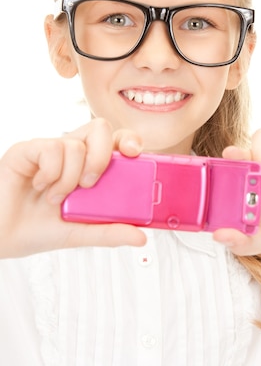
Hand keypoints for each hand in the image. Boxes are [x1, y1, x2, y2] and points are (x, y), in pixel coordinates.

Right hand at [0, 118, 146, 258]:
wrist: (1, 237)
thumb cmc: (37, 229)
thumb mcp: (80, 233)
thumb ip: (109, 231)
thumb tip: (141, 237)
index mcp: (88, 166)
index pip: (115, 139)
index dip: (129, 140)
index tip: (134, 154)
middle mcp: (71, 153)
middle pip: (100, 128)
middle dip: (102, 156)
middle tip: (90, 185)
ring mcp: (49, 150)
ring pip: (75, 144)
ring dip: (70, 177)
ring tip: (56, 198)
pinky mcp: (26, 151)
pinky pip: (50, 148)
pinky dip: (50, 173)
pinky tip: (39, 186)